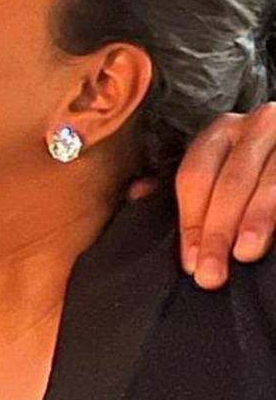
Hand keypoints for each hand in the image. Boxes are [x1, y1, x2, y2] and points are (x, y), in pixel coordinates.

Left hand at [166, 102, 275, 288]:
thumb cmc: (252, 175)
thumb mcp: (217, 172)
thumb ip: (185, 189)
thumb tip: (136, 194)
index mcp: (221, 131)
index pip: (195, 176)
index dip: (191, 222)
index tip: (190, 263)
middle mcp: (257, 125)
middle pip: (230, 182)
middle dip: (218, 231)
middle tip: (211, 274)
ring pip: (269, 184)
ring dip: (255, 221)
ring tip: (244, 254)